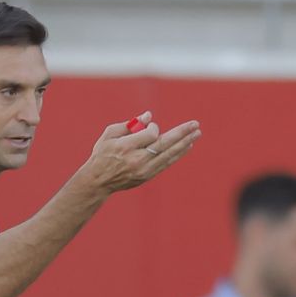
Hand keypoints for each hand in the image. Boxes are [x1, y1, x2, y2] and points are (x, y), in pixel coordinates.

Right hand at [86, 111, 201, 192]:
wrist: (98, 181)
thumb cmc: (103, 153)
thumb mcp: (110, 134)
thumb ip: (130, 124)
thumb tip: (149, 115)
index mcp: (126, 148)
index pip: (150, 135)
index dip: (153, 127)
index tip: (149, 125)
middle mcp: (137, 160)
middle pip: (164, 145)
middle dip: (181, 133)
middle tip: (195, 124)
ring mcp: (144, 170)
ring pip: (169, 155)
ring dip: (184, 143)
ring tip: (197, 133)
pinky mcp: (147, 176)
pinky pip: (166, 163)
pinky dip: (177, 154)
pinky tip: (187, 146)